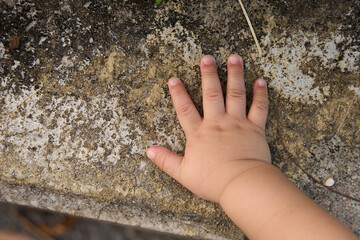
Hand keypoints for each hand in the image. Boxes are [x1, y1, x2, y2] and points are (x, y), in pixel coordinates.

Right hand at [146, 54, 270, 202]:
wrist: (241, 184)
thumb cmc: (213, 180)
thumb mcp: (183, 173)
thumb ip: (166, 160)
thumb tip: (148, 151)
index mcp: (199, 133)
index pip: (185, 109)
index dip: (178, 94)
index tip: (173, 79)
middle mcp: (217, 123)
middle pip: (211, 94)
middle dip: (208, 74)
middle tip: (207, 57)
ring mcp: (237, 123)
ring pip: (236, 94)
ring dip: (235, 75)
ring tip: (235, 58)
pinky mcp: (255, 128)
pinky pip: (259, 108)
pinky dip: (261, 94)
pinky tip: (261, 81)